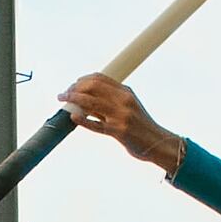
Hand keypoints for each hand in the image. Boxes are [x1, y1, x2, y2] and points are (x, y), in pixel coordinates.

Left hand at [60, 72, 179, 169]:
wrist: (157, 143)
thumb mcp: (128, 108)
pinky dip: (83, 119)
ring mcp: (121, 116)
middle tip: (64, 94)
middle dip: (74, 88)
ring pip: (91, 102)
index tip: (73, 85)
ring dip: (73, 99)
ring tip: (62, 101)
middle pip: (93, 86)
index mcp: (126, 92)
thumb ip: (109, 102)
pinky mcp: (119, 132)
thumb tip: (84, 100)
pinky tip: (73, 116)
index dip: (82, 79)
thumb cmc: (140, 126)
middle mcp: (124, 101)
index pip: (100, 78)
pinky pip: (96, 125)